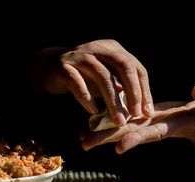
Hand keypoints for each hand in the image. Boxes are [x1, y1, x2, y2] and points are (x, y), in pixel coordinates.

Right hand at [31, 39, 153, 125]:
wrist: (48, 67)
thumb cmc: (82, 76)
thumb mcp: (104, 80)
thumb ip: (121, 89)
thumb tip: (141, 108)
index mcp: (113, 49)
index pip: (136, 68)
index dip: (144, 90)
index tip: (147, 112)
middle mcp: (99, 48)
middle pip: (124, 67)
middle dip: (133, 93)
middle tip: (136, 114)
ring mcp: (80, 55)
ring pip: (103, 76)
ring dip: (113, 101)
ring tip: (118, 120)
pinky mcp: (63, 66)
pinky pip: (78, 83)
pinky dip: (87, 98)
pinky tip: (94, 111)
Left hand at [81, 83, 194, 153]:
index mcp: (173, 124)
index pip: (153, 132)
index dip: (137, 139)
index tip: (119, 146)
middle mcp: (156, 125)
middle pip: (130, 133)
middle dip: (108, 139)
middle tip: (84, 144)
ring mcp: (150, 122)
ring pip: (124, 128)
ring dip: (103, 134)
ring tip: (82, 138)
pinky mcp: (147, 117)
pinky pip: (126, 120)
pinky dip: (110, 122)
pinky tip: (93, 123)